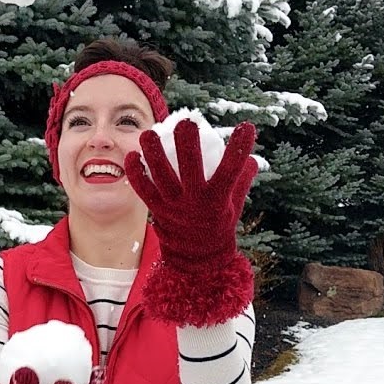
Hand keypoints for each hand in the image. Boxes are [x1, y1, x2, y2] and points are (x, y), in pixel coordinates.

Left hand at [124, 120, 257, 325]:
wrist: (197, 260)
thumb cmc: (218, 227)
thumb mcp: (234, 206)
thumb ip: (242, 181)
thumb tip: (251, 159)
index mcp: (217, 200)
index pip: (231, 171)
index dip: (239, 148)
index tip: (247, 127)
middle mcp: (194, 202)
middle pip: (190, 170)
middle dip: (188, 146)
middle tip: (186, 123)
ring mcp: (174, 206)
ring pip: (161, 177)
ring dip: (153, 154)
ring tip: (148, 133)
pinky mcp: (157, 210)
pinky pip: (143, 190)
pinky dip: (136, 174)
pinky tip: (132, 156)